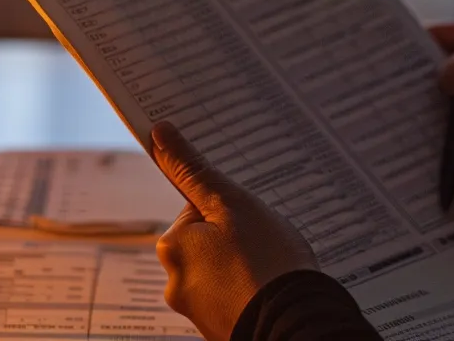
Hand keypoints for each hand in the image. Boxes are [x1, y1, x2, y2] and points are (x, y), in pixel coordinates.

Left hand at [150, 121, 318, 340]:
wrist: (294, 323)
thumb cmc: (266, 261)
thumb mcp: (231, 203)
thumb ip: (193, 170)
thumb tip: (159, 133)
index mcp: (172, 246)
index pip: (198, 211)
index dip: (229, 210)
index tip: (251, 221)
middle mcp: (176, 281)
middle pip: (209, 243)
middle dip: (236, 240)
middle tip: (265, 247)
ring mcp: (197, 310)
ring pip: (223, 271)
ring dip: (244, 267)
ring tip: (272, 270)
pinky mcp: (219, 328)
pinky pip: (234, 298)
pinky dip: (250, 292)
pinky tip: (270, 290)